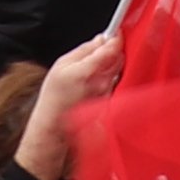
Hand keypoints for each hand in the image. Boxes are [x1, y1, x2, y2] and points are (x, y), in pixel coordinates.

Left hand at [14, 33, 122, 179]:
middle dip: (113, 67)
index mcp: (74, 61)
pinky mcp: (101, 105)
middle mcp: (85, 73)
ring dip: (112, 83)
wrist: (55, 138)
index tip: (125, 42)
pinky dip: (113, 97)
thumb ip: (95, 57)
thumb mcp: (75, 74)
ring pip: (115, 79)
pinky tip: (103, 102)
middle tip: (106, 74)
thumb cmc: (55, 105)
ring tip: (98, 92)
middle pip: (110, 62)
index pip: (98, 44)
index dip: (112, 43)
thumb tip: (112, 41)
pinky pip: (115, 95)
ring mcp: (94, 90)